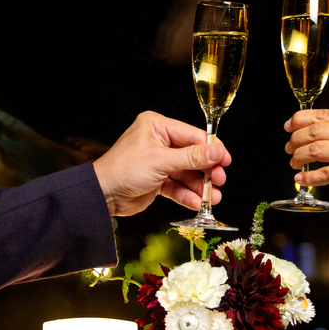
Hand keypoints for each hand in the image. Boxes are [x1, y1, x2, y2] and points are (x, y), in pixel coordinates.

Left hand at [92, 111, 231, 216]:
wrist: (102, 195)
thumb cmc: (123, 170)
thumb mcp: (161, 161)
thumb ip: (192, 157)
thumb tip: (218, 151)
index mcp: (157, 126)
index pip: (192, 134)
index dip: (211, 148)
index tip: (226, 160)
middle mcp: (159, 141)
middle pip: (192, 155)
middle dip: (206, 170)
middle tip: (219, 180)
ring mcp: (159, 161)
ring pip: (187, 173)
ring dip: (199, 186)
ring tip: (212, 198)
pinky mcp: (157, 180)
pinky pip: (177, 185)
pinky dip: (187, 194)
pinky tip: (197, 203)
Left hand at [283, 108, 328, 217]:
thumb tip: (308, 130)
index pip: (324, 114)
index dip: (300, 119)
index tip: (288, 126)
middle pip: (316, 131)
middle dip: (296, 140)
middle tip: (289, 149)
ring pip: (316, 150)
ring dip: (299, 158)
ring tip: (294, 163)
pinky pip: (324, 173)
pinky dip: (309, 177)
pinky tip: (301, 179)